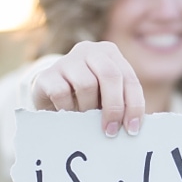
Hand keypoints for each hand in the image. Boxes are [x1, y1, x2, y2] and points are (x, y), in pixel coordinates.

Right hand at [29, 41, 145, 136]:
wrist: (49, 94)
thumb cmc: (86, 98)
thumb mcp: (106, 96)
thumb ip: (120, 104)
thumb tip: (132, 127)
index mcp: (110, 54)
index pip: (129, 78)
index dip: (134, 105)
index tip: (132, 129)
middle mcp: (90, 51)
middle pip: (109, 75)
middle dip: (114, 106)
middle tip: (111, 131)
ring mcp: (67, 60)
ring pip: (86, 84)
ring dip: (88, 108)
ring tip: (85, 119)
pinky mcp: (47, 74)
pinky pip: (61, 92)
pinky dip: (67, 109)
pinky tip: (68, 115)